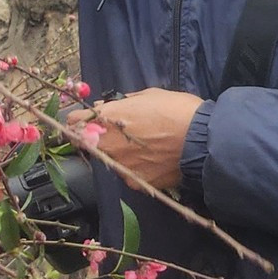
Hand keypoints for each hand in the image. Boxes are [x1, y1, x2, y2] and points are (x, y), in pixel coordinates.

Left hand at [69, 88, 202, 191]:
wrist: (204, 140)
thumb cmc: (177, 110)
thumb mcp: (147, 96)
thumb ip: (121, 103)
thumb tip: (103, 107)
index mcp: (107, 118)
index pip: (73, 123)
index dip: (77, 122)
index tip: (82, 123)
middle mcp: (108, 144)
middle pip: (89, 144)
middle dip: (98, 139)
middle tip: (119, 135)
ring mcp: (121, 166)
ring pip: (111, 160)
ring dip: (119, 154)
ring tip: (144, 148)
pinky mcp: (136, 182)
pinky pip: (129, 174)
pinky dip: (137, 168)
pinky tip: (153, 160)